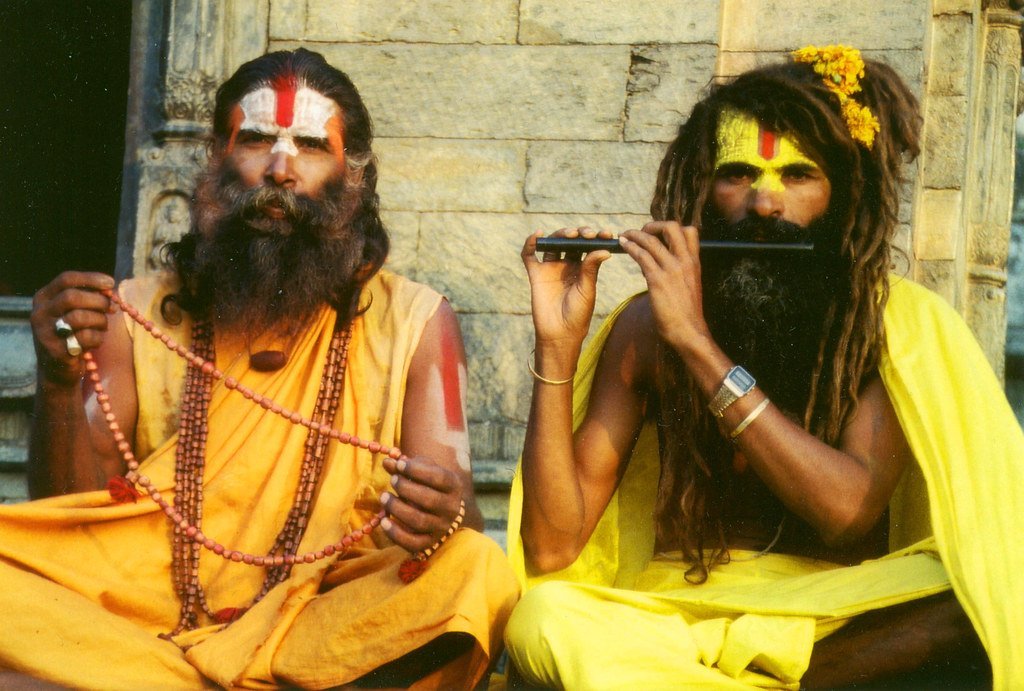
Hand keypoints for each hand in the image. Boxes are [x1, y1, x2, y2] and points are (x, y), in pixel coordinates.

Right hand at [30, 271, 116, 386]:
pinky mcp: (56, 350)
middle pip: (73, 297)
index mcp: (43, 298)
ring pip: (80, 317)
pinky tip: (95, 342)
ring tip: (102, 327)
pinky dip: (98, 338)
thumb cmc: (72, 334)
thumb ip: (87, 298)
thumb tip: (109, 289)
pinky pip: (85, 338)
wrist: (57, 370)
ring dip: (100, 321)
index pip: (66, 279)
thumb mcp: (73, 312)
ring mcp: (45, 332)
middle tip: (111, 309)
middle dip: (98, 301)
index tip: (110, 282)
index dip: (91, 279)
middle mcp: (40, 313)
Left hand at [379, 456, 464, 553]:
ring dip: (397, 508)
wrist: (438, 510)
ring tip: (384, 497)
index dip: (417, 470)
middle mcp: (451, 509)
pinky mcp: (429, 543)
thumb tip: (387, 462)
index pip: (439, 478)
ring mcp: (441, 528)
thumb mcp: (420, 471)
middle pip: (429, 500)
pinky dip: (395, 533)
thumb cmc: (427, 484)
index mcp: (454, 487)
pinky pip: (412, 543)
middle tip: (392, 480)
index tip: (399, 464)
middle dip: (406, 488)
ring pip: (419, 521)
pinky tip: (383, 521)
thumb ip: (403, 466)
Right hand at [521, 227, 613, 350]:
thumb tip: (604, 249)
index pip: (588, 246)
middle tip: (588, 234)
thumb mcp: (587, 289)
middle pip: (570, 241)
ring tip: (570, 234)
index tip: (606, 234)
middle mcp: (566, 265)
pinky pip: (529, 255)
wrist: (560, 333)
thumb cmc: (578, 313)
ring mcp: (550, 268)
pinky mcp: (536, 274)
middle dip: (579, 233)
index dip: (596, 237)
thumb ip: (591, 268)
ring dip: (560, 234)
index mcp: (582, 268)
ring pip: (552, 243)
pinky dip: (530, 243)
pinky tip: (537, 235)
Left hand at [618, 222, 710, 353]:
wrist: (690, 332)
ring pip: (651, 241)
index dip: (671, 228)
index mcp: (694, 262)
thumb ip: (680, 274)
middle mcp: (685, 261)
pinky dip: (630, 247)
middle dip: (653, 225)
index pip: (690, 231)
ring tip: (624, 236)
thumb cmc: (687, 315)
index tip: (657, 234)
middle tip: (641, 232)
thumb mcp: (689, 287)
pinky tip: (623, 246)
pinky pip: (642, 256)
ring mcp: (672, 270)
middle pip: (672, 227)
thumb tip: (661, 268)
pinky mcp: (658, 280)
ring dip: (634, 234)